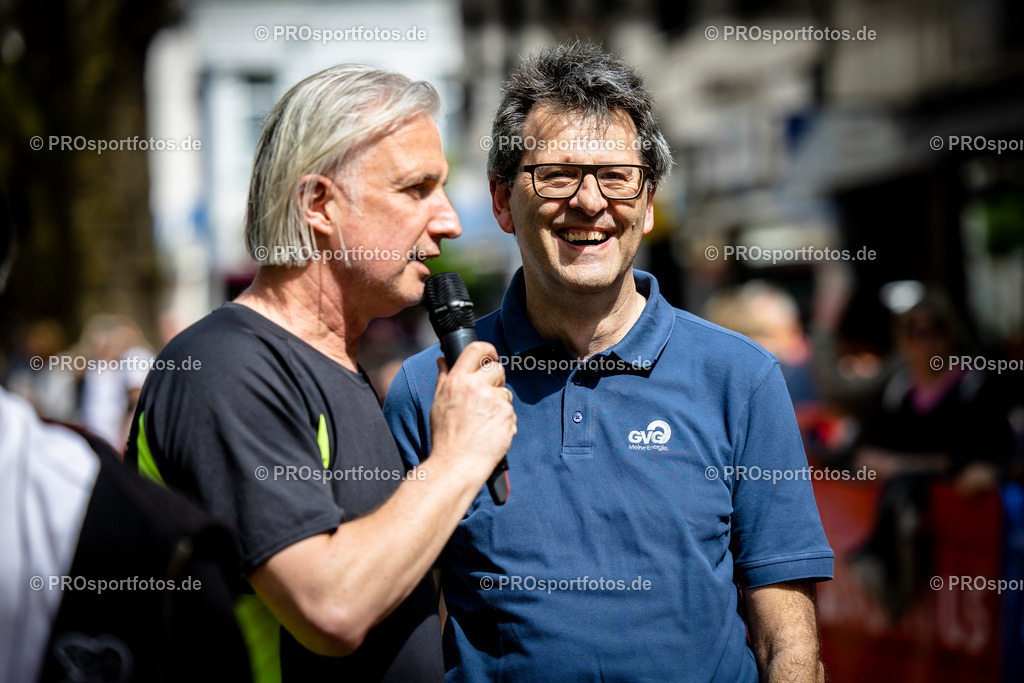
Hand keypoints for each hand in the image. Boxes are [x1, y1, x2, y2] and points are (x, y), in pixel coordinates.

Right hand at [429, 342, 515, 481]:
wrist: (457, 464)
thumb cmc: (445, 437)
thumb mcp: (438, 403)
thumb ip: (444, 379)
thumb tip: (443, 360)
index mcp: (457, 381)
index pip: (476, 349)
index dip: (487, 349)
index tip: (491, 355)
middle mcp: (475, 386)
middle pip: (497, 369)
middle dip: (496, 380)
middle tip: (488, 397)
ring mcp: (493, 400)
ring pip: (505, 393)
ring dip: (499, 404)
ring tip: (484, 422)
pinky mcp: (506, 415)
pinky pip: (510, 411)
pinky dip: (504, 421)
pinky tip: (491, 432)